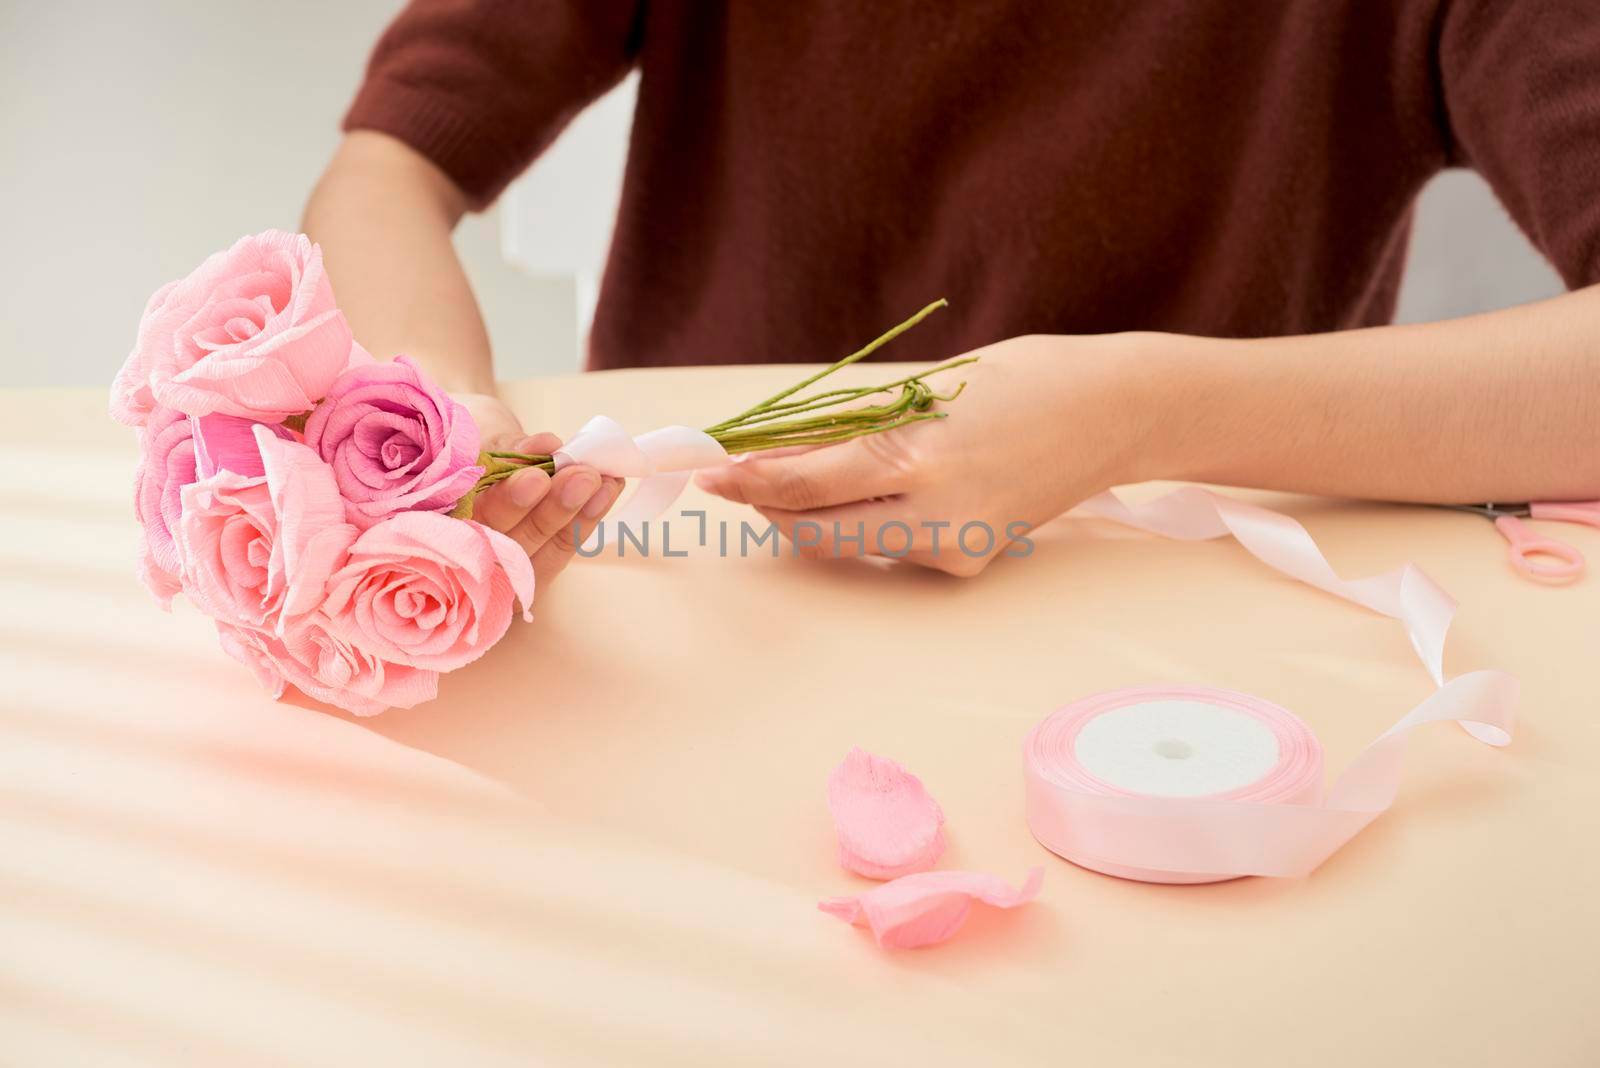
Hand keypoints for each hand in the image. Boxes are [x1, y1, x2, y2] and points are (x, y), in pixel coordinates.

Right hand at [452, 391, 622, 586]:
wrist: (442, 432)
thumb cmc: (446, 431)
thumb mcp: (464, 429)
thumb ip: (501, 447)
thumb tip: (544, 447)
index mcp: (421, 527)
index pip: (465, 529)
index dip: (504, 506)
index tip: (535, 476)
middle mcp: (453, 556)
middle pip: (506, 546)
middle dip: (549, 510)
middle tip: (581, 475)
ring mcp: (491, 564)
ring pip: (537, 551)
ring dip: (575, 515)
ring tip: (601, 479)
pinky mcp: (524, 561)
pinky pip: (557, 548)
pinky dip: (585, 518)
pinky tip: (607, 489)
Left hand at [695, 334, 1163, 575]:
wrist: (1118, 415)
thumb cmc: (1025, 380)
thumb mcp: (929, 391)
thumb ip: (855, 428)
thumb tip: (781, 455)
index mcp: (918, 455)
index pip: (805, 483)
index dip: (746, 479)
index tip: (708, 467)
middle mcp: (934, 512)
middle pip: (814, 532)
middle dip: (766, 509)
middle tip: (730, 481)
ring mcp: (955, 545)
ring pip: (850, 543)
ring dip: (811, 513)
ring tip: (790, 474)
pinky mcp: (970, 560)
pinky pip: (893, 544)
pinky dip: (863, 518)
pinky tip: (860, 490)